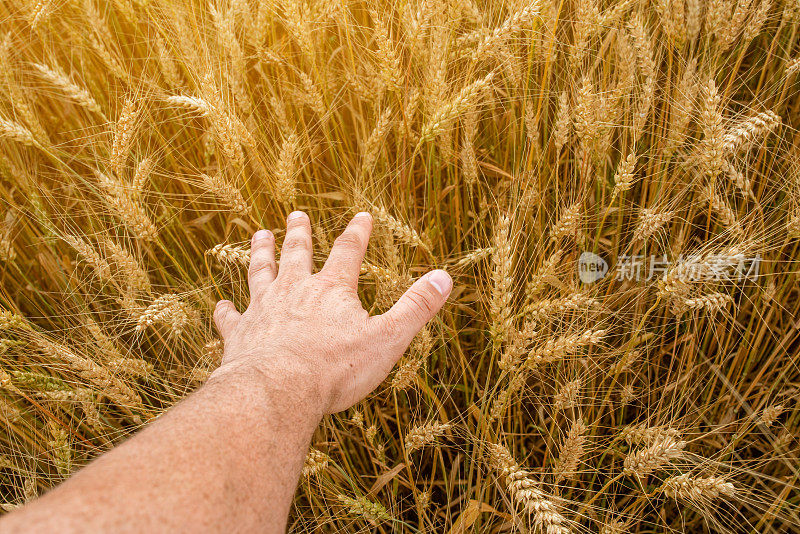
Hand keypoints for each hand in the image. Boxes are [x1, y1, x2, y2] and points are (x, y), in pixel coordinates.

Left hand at [210, 211, 451, 414]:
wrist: (277, 391)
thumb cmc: (336, 369)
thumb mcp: (388, 338)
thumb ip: (415, 307)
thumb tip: (445, 277)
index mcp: (331, 291)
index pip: (348, 252)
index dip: (357, 233)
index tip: (361, 216)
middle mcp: (294, 291)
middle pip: (297, 254)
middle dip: (299, 234)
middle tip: (295, 214)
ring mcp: (263, 310)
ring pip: (259, 273)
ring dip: (260, 254)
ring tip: (258, 236)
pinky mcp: (239, 335)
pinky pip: (230, 317)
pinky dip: (226, 311)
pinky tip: (220, 306)